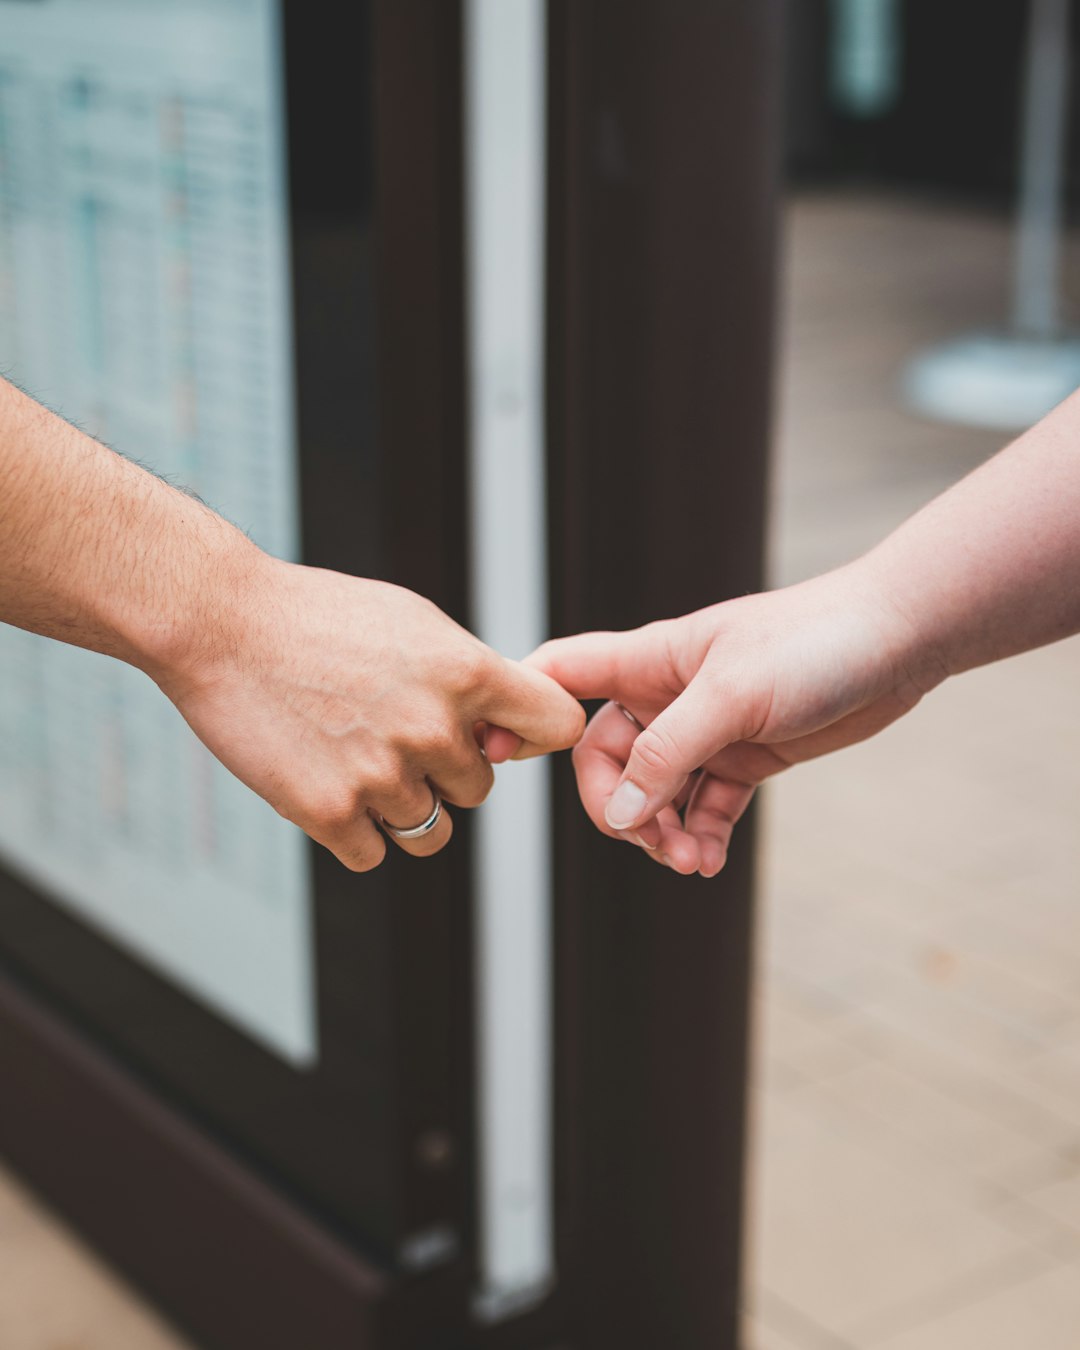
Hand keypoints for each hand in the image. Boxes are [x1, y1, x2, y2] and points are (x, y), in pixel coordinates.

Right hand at [152, 558, 584, 870]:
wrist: (221, 623)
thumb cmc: (320, 618)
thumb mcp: (416, 623)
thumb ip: (471, 676)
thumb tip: (513, 730)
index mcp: (467, 671)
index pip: (557, 725)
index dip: (531, 738)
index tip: (499, 738)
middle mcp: (434, 726)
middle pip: (479, 790)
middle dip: (442, 771)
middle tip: (384, 731)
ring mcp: (382, 774)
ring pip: (430, 831)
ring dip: (399, 807)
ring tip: (352, 756)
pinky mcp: (330, 813)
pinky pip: (373, 853)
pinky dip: (352, 830)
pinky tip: (323, 778)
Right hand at [513, 565, 943, 876]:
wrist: (898, 640)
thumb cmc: (813, 643)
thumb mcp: (732, 697)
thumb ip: (669, 753)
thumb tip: (621, 813)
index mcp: (647, 661)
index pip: (560, 676)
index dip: (522, 710)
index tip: (498, 756)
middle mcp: (665, 696)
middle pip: (604, 760)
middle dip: (621, 808)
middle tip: (657, 843)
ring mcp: (704, 729)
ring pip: (654, 792)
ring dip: (663, 833)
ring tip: (693, 861)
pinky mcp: (745, 756)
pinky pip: (702, 806)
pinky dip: (701, 835)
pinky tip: (710, 860)